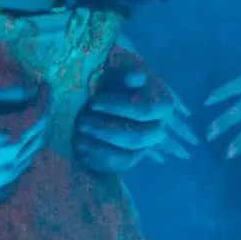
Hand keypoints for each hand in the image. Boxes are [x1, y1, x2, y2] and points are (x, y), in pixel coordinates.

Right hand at [0, 70, 48, 204]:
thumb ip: (6, 85)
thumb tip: (29, 87)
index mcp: (9, 138)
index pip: (39, 115)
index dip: (44, 97)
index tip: (43, 84)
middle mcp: (5, 167)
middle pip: (34, 142)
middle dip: (39, 120)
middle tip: (35, 104)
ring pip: (19, 164)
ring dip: (25, 143)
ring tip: (20, 126)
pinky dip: (5, 162)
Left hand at [72, 48, 192, 172]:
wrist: (109, 95)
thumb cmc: (115, 80)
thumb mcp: (119, 71)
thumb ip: (127, 74)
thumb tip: (135, 76)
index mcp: (162, 105)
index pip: (143, 110)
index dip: (117, 107)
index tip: (92, 103)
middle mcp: (158, 130)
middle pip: (136, 138)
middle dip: (106, 131)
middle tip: (81, 123)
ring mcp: (146, 148)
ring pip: (128, 157)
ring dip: (100, 148)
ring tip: (78, 138)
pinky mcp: (132, 159)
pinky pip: (118, 168)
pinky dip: (99, 162)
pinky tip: (81, 152)